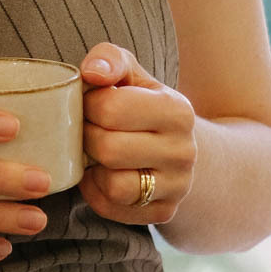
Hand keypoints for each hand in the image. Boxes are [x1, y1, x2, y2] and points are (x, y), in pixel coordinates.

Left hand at [78, 44, 195, 225]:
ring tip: (94, 153)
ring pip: (114, 186)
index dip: (87, 106)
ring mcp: (178, 186)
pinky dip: (97, 193)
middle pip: (109, 149)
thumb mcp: (132, 74)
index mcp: (177, 110)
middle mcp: (183, 151)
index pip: (111, 108)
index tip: (89, 104)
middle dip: (87, 138)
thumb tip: (92, 72)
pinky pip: (113, 209)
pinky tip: (101, 175)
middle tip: (87, 130)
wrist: (179, 147)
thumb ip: (110, 59)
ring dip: (93, 169)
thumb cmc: (142, 104)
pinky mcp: (164, 212)